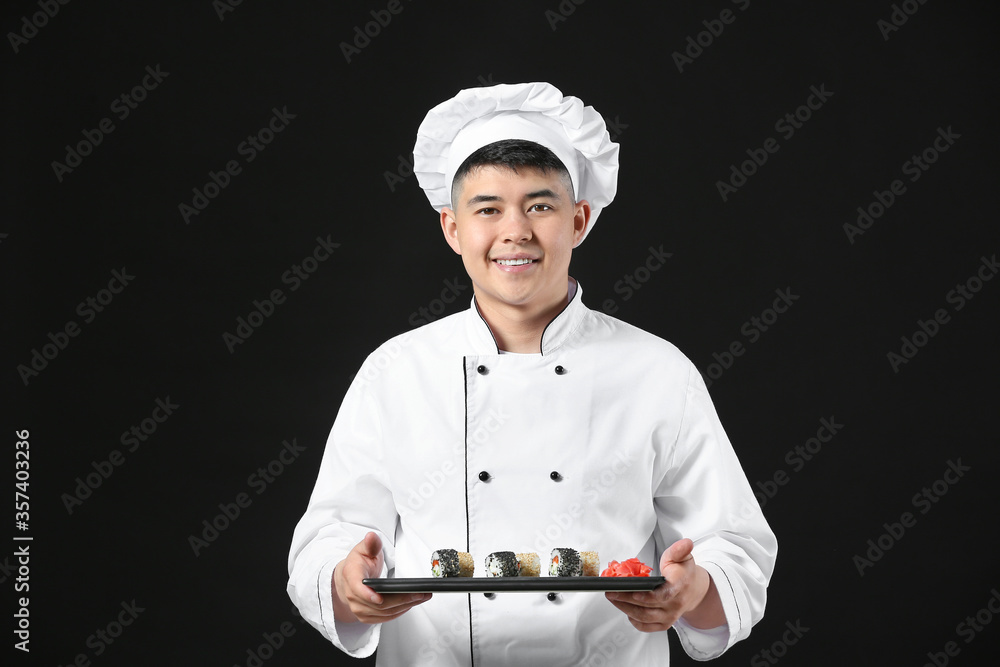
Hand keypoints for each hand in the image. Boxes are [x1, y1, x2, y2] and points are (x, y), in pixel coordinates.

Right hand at [332, 532, 430, 623]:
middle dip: (401, 599)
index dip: (367, 595)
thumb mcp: (363, 549)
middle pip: (378, 604)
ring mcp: (359, 608)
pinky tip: (412, 603)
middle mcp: (352, 595)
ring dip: (405, 606)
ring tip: (422, 597)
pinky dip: (400, 611)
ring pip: (384, 612)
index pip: (357, 588)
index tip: (379, 598)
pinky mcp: (367, 616)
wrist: (347, 580)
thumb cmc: (357, 564)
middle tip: (420, 593)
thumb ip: (371, 544)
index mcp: (351, 575)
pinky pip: (386, 617)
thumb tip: (371, 537)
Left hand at [605, 538, 722, 631]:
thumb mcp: (682, 557)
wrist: (692, 590)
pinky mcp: (663, 624)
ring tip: (612, 597)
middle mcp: (675, 605)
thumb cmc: (683, 573)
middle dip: (627, 599)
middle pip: (648, 607)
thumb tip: (685, 543)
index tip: (634, 591)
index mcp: (680, 587)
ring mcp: (669, 616)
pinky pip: (646, 626)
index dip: (648, 596)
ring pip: (644, 617)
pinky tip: (624, 609)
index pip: (664, 595)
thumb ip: (680, 550)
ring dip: (625, 608)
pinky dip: (634, 620)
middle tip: (611, 591)